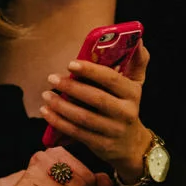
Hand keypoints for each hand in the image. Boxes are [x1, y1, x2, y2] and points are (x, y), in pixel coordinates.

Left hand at [40, 44, 152, 176]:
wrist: (131, 145)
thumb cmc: (126, 106)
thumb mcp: (136, 85)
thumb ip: (137, 62)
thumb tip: (138, 40)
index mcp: (132, 94)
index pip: (112, 80)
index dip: (91, 71)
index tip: (70, 64)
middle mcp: (125, 113)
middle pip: (96, 99)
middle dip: (71, 88)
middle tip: (52, 78)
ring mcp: (113, 131)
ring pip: (84, 118)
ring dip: (61, 106)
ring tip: (46, 94)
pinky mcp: (101, 145)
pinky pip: (77, 133)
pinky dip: (59, 122)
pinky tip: (47, 112)